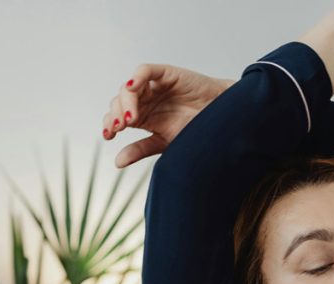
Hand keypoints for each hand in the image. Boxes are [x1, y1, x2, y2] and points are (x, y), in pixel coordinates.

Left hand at [101, 65, 234, 167]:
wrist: (222, 121)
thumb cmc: (196, 130)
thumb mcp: (164, 143)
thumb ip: (141, 149)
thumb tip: (117, 163)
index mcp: (144, 116)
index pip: (118, 116)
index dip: (110, 124)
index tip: (110, 136)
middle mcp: (146, 100)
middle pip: (120, 102)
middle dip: (116, 114)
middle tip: (120, 128)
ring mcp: (154, 86)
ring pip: (129, 89)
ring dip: (125, 102)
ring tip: (131, 119)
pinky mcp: (166, 74)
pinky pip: (145, 71)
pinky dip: (136, 78)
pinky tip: (132, 88)